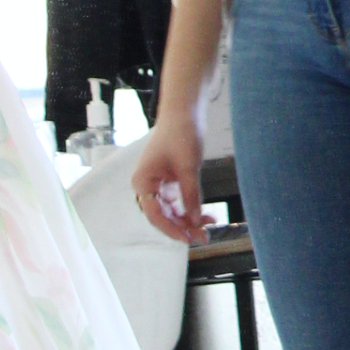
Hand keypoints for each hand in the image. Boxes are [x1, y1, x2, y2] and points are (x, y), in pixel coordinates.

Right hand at [131, 108, 212, 244]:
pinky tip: (204, 215)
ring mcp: (158, 184)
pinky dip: (190, 208)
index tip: (187, 238)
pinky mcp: (170, 181)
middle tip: (202, 237)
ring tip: (207, 227)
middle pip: (163, 215)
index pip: (155, 214)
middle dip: (182, 226)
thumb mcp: (188, 167)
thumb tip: (195, 220)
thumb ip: (190, 195)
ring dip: (188, 219)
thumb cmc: (181, 133)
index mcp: (143, 181)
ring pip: (171, 210)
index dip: (171, 229)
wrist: (185, 111)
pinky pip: (178, 201)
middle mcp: (147, 185)